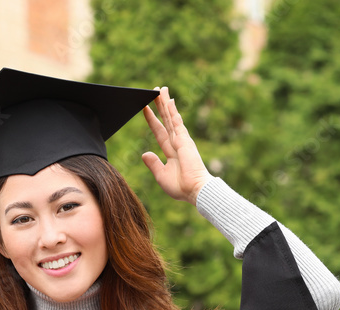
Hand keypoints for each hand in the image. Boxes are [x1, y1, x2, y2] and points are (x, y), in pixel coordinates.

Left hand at [141, 86, 212, 205]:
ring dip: (165, 103)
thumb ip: (153, 164)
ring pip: (171, 117)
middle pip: (166, 120)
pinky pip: (176, 122)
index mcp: (171, 151)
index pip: (159, 132)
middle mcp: (177, 143)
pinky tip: (168, 100)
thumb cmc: (181, 187)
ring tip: (160, 89)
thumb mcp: (161, 175)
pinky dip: (172, 111)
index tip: (146, 109)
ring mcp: (182, 140)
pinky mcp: (185, 140)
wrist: (195, 190)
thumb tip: (144, 153)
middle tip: (155, 91)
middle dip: (160, 106)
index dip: (152, 120)